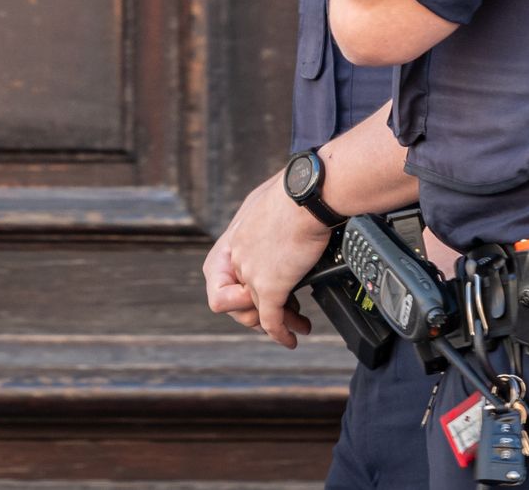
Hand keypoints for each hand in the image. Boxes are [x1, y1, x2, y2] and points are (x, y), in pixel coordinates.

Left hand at [202, 171, 331, 347]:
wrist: (306, 195)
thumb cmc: (293, 190)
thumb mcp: (265, 203)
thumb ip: (261, 223)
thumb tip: (273, 223)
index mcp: (232, 241)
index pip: (222, 281)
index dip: (240, 293)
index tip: (261, 292)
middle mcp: (236, 259)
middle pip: (240, 301)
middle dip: (262, 311)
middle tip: (285, 309)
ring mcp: (251, 274)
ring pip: (259, 313)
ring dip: (280, 324)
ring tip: (298, 325)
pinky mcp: (270, 286)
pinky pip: (271, 321)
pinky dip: (281, 335)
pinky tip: (291, 339)